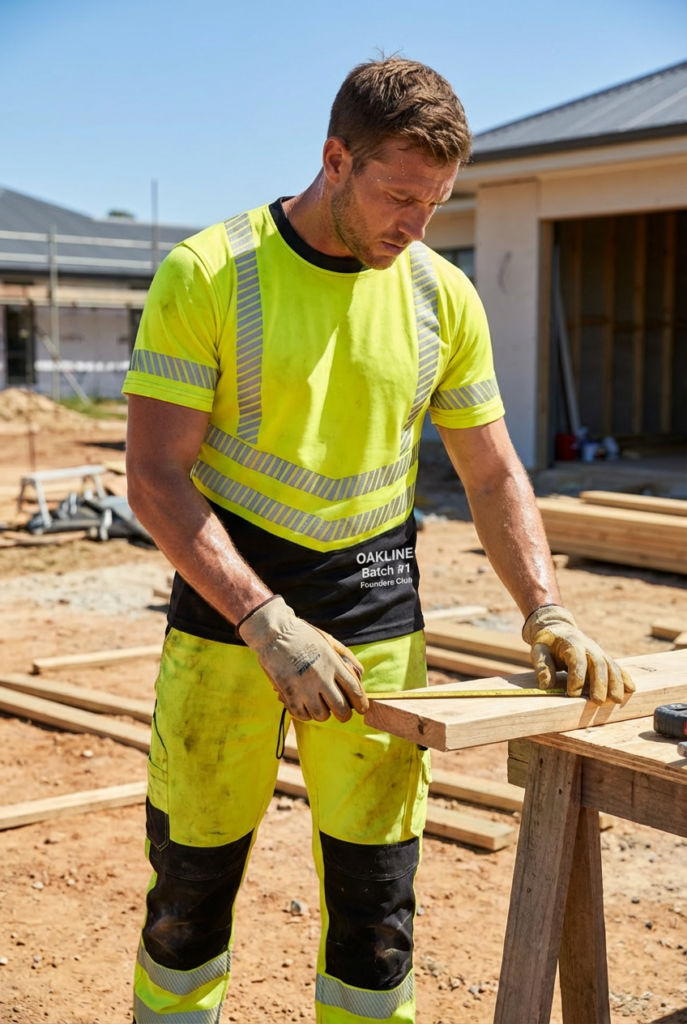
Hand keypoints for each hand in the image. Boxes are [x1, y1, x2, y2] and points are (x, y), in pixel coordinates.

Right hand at [237, 596, 367, 721]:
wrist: (275, 633)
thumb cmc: (304, 636)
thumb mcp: (329, 641)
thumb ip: (347, 657)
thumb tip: (361, 673)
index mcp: (333, 664)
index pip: (354, 691)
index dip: (361, 704)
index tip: (361, 709)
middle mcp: (321, 678)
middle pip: (340, 709)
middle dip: (344, 714)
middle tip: (341, 713)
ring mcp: (304, 687)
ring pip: (321, 715)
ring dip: (323, 713)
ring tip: (321, 707)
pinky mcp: (289, 693)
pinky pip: (301, 715)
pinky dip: (306, 714)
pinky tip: (306, 707)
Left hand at [522, 605, 635, 704]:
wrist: (558, 628)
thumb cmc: (547, 642)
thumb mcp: (539, 650)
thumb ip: (542, 666)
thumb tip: (545, 686)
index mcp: (571, 643)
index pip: (576, 661)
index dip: (576, 677)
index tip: (572, 694)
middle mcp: (588, 646)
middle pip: (598, 664)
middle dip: (600, 683)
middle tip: (598, 702)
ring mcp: (598, 651)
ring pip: (610, 666)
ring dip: (616, 683)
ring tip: (616, 700)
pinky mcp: (603, 657)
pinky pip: (616, 666)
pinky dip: (624, 677)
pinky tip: (631, 689)